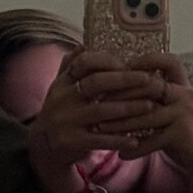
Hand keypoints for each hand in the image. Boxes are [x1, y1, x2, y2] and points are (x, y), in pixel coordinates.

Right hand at [28, 49, 163, 192]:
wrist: (42, 147)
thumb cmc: (60, 111)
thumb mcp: (60, 87)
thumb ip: (70, 66)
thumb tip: (83, 44)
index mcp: (63, 82)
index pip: (83, 63)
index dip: (106, 61)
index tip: (127, 62)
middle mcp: (63, 99)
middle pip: (95, 83)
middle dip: (124, 80)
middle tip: (148, 79)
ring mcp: (67, 121)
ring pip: (101, 111)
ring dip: (128, 108)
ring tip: (150, 105)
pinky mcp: (72, 142)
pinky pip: (99, 140)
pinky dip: (118, 140)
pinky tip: (135, 140)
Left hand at [105, 53, 192, 180]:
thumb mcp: (181, 117)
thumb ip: (163, 107)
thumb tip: (133, 102)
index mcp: (187, 88)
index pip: (170, 62)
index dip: (147, 60)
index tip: (123, 68)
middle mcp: (188, 95)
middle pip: (150, 84)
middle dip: (123, 92)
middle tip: (99, 101)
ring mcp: (186, 113)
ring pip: (146, 113)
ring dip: (121, 122)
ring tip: (101, 128)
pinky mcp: (183, 134)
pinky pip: (152, 139)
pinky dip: (135, 148)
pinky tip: (122, 155)